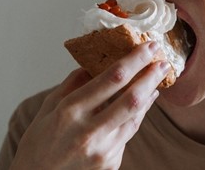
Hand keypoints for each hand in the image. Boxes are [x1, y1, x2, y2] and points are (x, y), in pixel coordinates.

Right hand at [10, 42, 169, 169]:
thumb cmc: (40, 141)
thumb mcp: (49, 106)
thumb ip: (74, 83)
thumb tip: (95, 63)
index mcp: (70, 111)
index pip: (112, 78)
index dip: (135, 59)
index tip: (149, 46)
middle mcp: (89, 132)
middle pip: (131, 98)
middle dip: (151, 76)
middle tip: (164, 62)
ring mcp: (102, 151)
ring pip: (136, 116)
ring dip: (149, 94)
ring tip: (157, 77)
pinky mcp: (110, 162)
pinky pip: (130, 132)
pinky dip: (139, 113)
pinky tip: (144, 100)